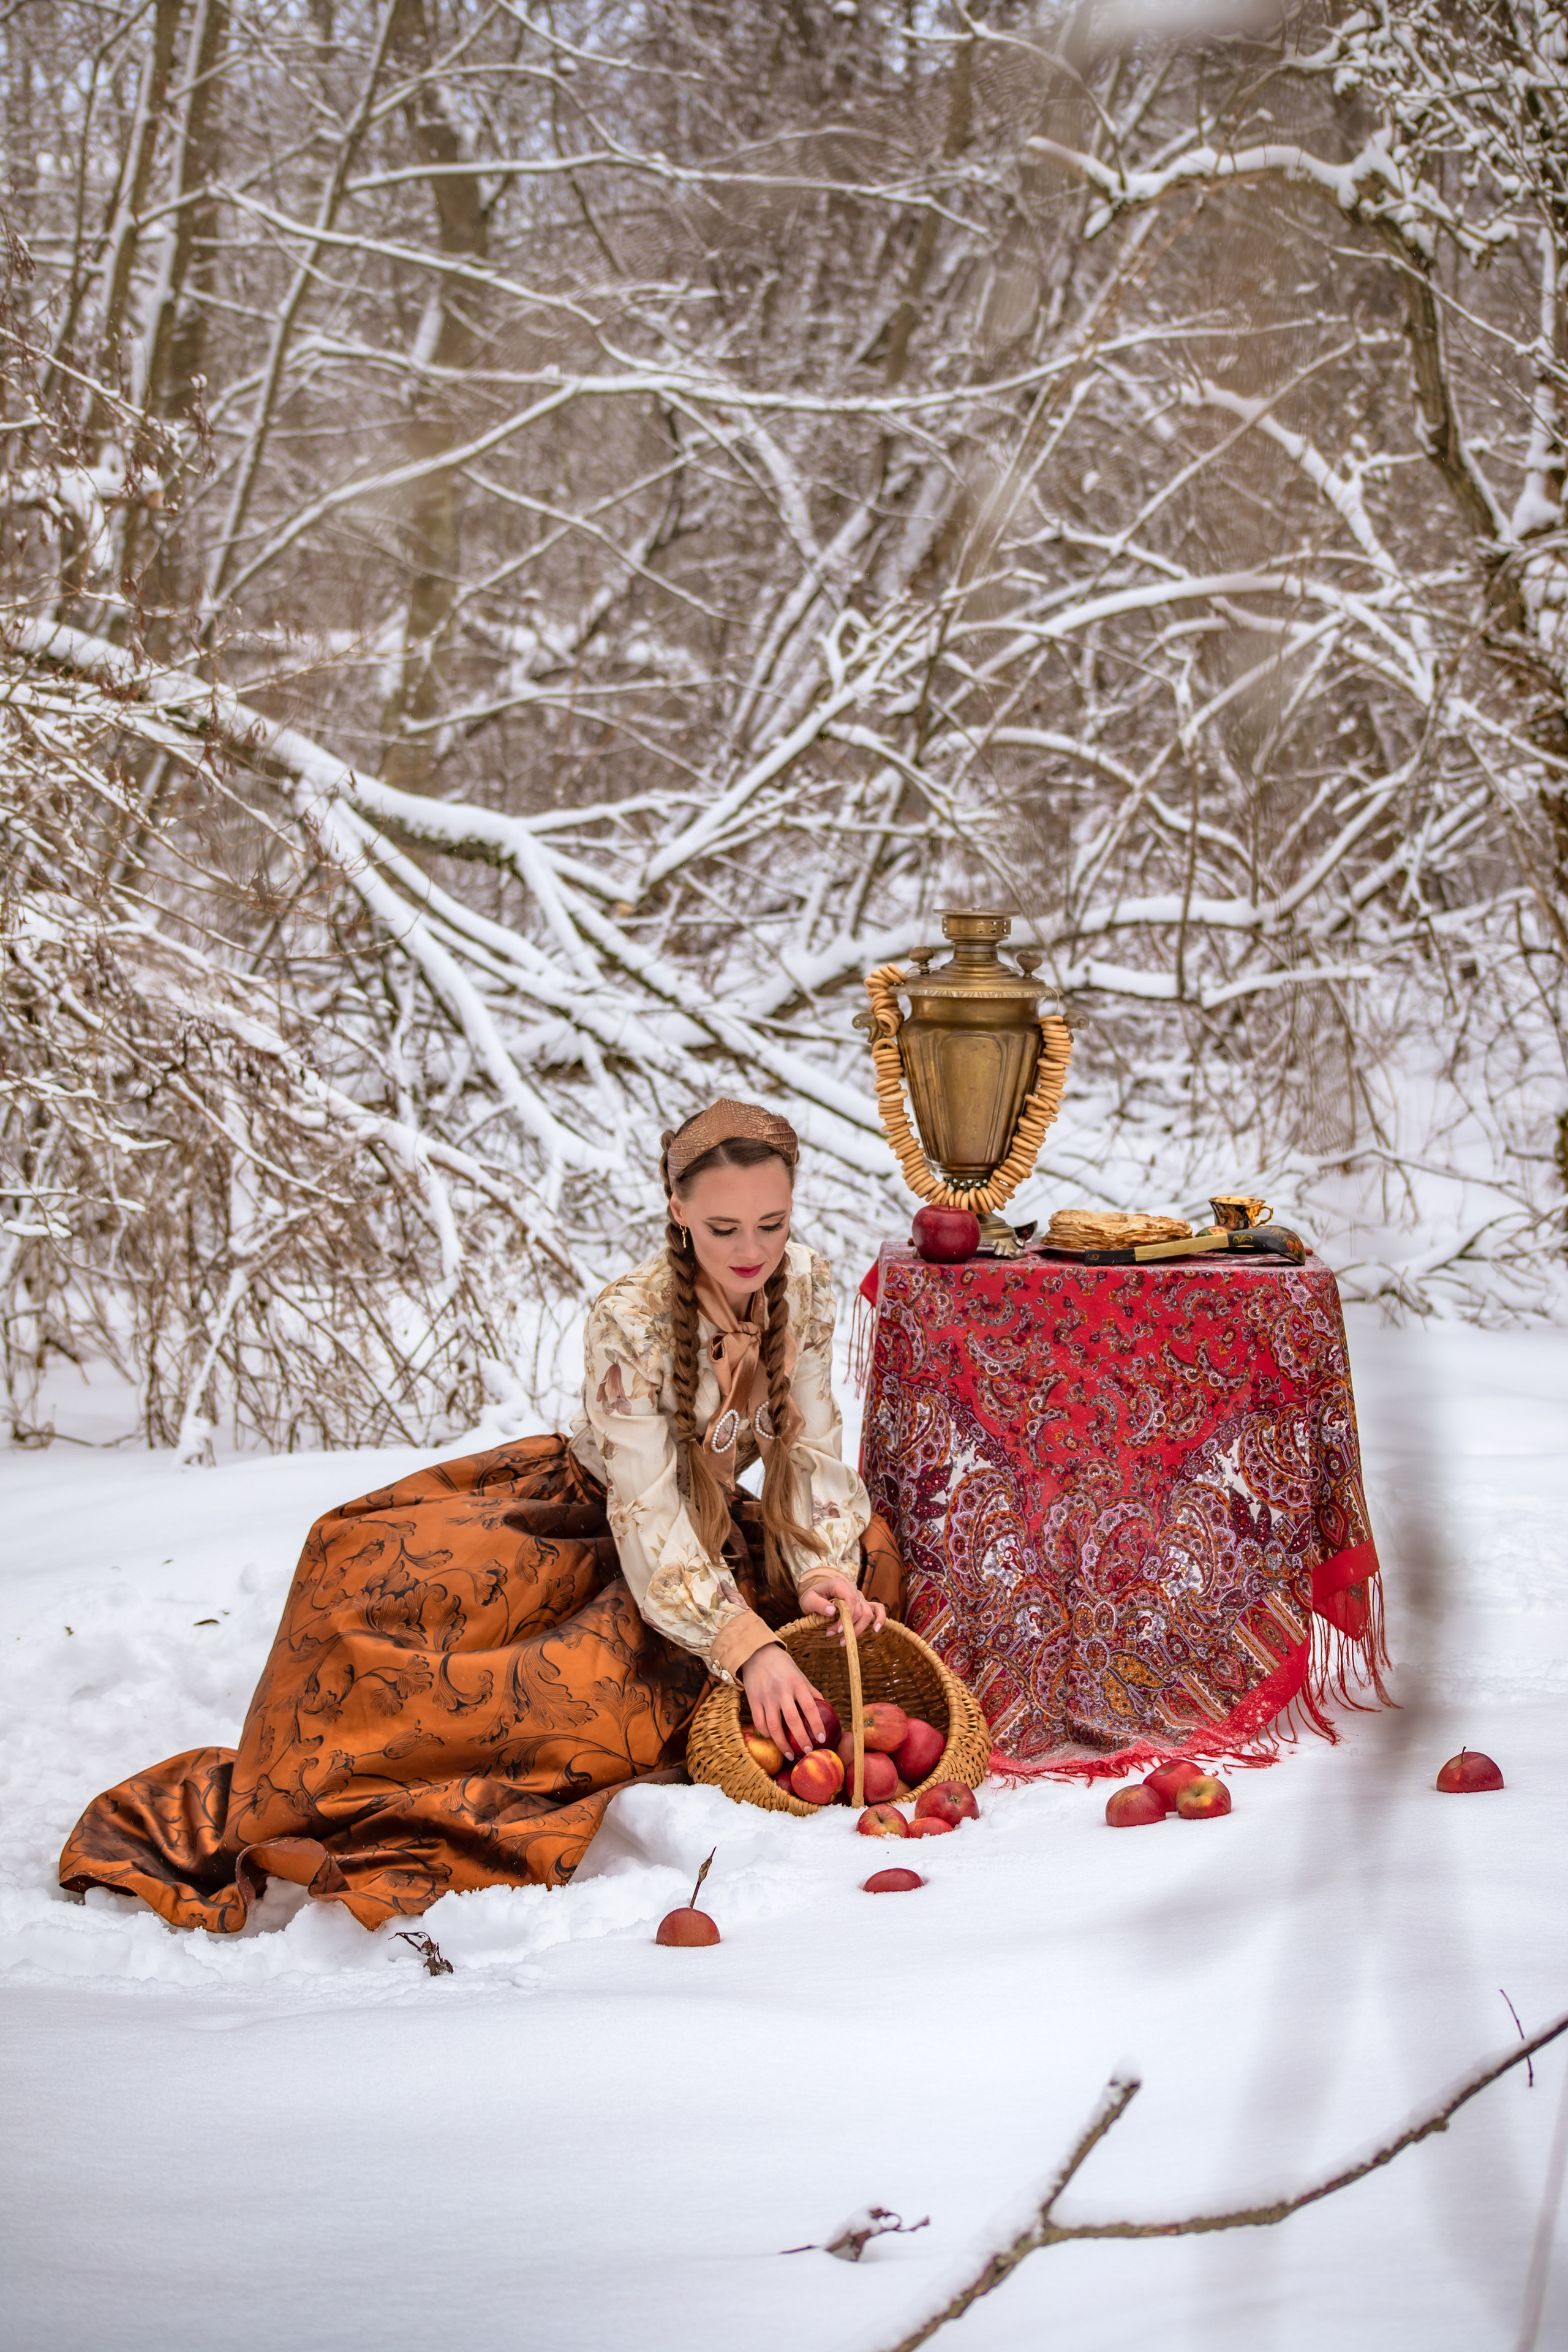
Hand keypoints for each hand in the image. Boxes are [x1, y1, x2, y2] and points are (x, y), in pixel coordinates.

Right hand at [739, 1644, 829, 1758]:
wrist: (757, 1654)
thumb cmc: (782, 1666)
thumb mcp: (800, 1675)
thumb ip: (811, 1691)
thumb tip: (825, 1707)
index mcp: (796, 1683)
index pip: (809, 1707)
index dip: (816, 1724)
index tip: (822, 1738)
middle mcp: (781, 1690)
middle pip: (792, 1720)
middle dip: (801, 1739)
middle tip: (807, 1751)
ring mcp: (766, 1696)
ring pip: (773, 1725)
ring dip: (782, 1743)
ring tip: (790, 1755)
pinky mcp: (753, 1700)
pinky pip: (759, 1722)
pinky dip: (767, 1734)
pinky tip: (773, 1739)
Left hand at [798, 1573, 886, 1643]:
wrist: (815, 1595)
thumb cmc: (812, 1597)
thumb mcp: (808, 1600)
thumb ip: (818, 1604)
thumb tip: (832, 1611)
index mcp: (839, 1584)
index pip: (850, 1600)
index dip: (846, 1617)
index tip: (837, 1630)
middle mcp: (852, 1588)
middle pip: (860, 1610)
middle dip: (850, 1627)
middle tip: (834, 1636)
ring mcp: (859, 1595)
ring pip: (868, 1613)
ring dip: (858, 1629)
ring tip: (843, 1640)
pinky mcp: (863, 1603)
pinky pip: (878, 1608)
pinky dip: (880, 1618)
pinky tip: (875, 1629)